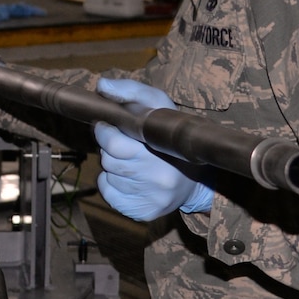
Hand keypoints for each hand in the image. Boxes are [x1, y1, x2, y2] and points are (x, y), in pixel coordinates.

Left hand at [92, 81, 212, 220]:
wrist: (196, 179)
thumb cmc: (171, 137)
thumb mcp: (159, 106)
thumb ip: (131, 92)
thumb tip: (102, 85)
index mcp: (164, 152)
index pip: (114, 144)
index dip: (105, 132)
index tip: (107, 125)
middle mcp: (159, 180)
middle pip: (109, 160)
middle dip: (110, 148)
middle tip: (123, 142)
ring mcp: (151, 199)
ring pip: (108, 176)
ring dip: (113, 165)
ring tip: (134, 160)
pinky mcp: (143, 212)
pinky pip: (109, 194)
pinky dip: (112, 183)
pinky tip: (130, 177)